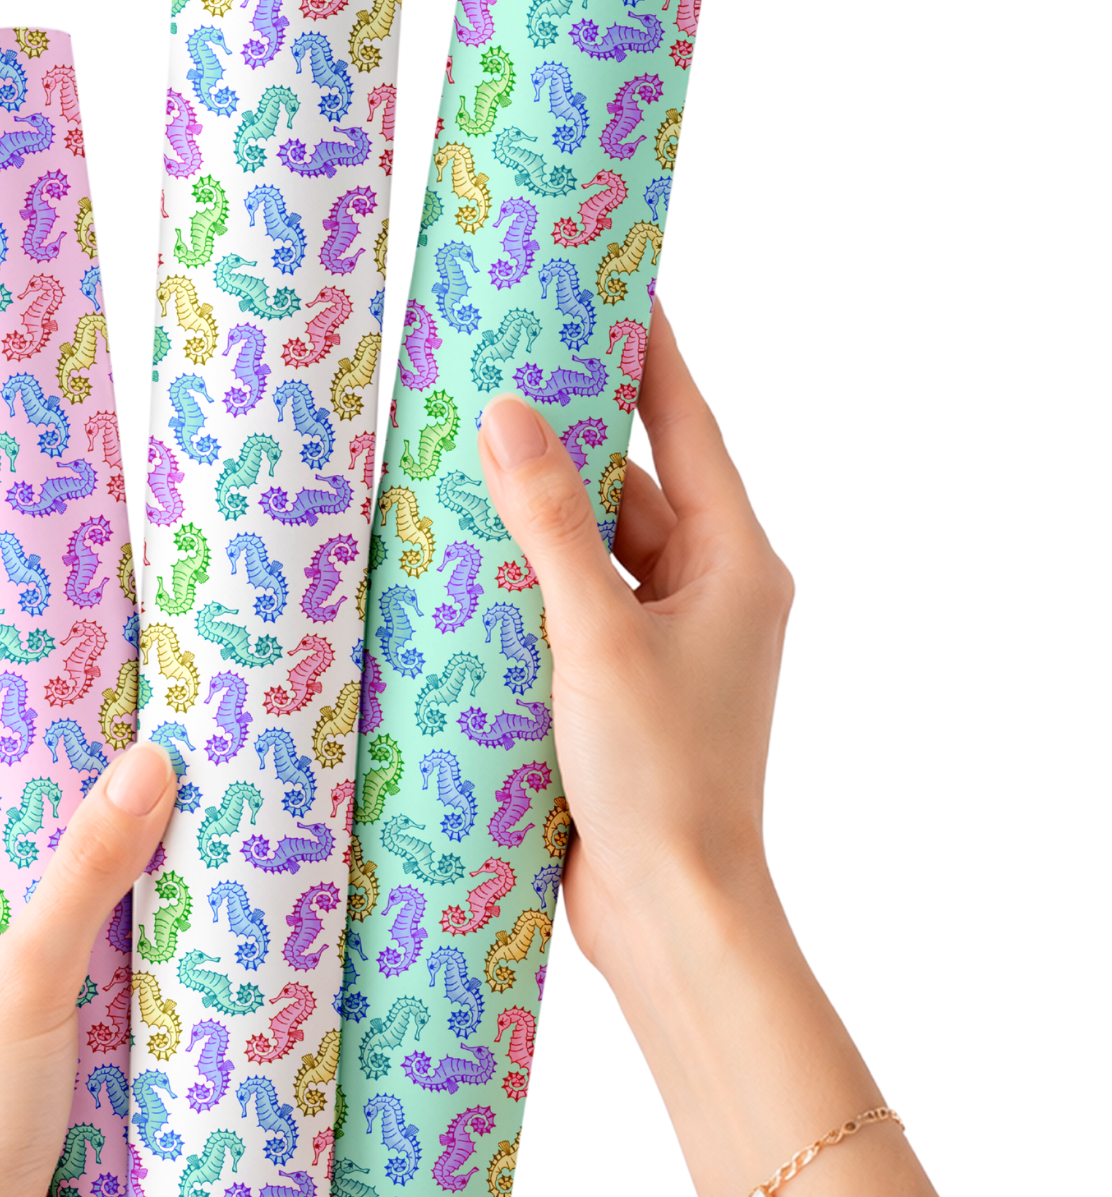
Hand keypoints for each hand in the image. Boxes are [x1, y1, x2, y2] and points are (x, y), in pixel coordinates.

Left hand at [0, 691, 175, 1196]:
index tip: (34, 631)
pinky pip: (74, 935)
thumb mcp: (24, 988)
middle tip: (132, 691)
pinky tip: (176, 883)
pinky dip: (117, 901)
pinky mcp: (30, 1025)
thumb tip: (145, 765)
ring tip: (169, 769)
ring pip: (41, 874)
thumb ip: (83, 876)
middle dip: (57, 753)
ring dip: (95, 831)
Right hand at [478, 299, 792, 973]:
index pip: (687, 424)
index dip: (650, 350)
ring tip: (462, 452)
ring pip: (595, 543)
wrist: (673, 915)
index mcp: (734, 560)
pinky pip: (573, 598)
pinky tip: (465, 554)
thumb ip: (550, 524)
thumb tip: (509, 414)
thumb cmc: (659, 779)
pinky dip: (527, 575)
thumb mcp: (596, 638)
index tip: (614, 281)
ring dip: (538, 512)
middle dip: (569, 432)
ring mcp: (667, 636)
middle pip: (633, 480)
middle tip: (501, 365)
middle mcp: (710, 588)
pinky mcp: (623, 680)